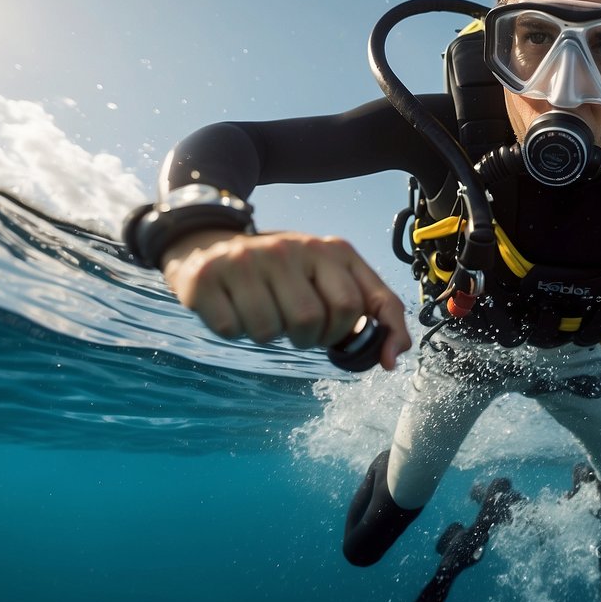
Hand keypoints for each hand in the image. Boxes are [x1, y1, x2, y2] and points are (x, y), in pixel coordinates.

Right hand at [160, 229, 411, 368]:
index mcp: (328, 250)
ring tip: (263, 310)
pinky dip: (235, 330)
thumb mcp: (333, 277)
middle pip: (311, 321)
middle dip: (307, 337)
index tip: (344, 345)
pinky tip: (233, 306)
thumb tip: (393, 359)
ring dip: (269, 335)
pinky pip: (232, 330)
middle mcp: (288, 248)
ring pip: (270, 331)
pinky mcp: (208, 277)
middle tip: (295, 324)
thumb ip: (374, 311)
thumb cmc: (284, 272)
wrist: (210, 242)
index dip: (348, 333)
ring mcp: (246, 260)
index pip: (355, 305)